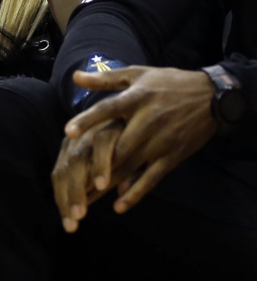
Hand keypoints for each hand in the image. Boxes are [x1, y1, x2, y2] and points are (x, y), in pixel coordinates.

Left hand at [53, 65, 217, 230]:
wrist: (212, 97)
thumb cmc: (169, 83)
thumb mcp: (138, 74)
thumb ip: (105, 79)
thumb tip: (76, 77)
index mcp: (136, 99)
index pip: (107, 109)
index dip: (88, 120)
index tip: (68, 132)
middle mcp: (148, 122)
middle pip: (117, 146)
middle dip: (95, 164)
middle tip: (72, 181)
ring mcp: (161, 142)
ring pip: (131, 165)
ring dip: (109, 182)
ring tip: (87, 198)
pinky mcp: (172, 157)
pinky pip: (151, 178)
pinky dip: (136, 192)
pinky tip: (119, 205)